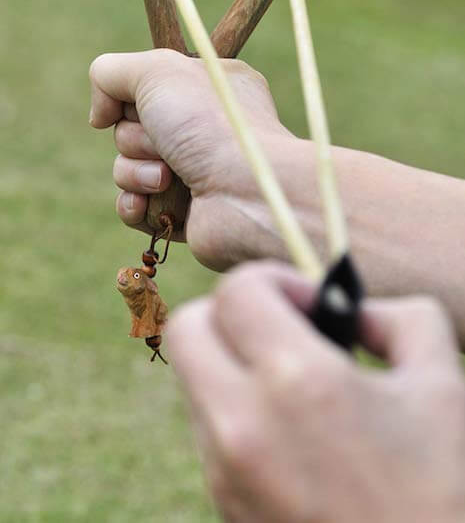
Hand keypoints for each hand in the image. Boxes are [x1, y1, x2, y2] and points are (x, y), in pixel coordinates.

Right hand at [89, 49, 300, 268]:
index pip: (146, 85)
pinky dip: (134, 205)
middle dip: (135, 138)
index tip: (147, 100)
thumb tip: (99, 117)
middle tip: (165, 143)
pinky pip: (134, 206)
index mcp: (205, 86)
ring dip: (135, 172)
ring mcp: (192, 172)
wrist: (245, 192)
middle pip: (129, 128)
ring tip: (167, 177)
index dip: (135, 95)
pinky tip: (147, 203)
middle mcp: (200, 128)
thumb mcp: (158, 71)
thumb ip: (111, 73)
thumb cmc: (209, 124)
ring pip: (126, 168)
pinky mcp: (182, 212)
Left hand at [167, 261, 464, 522]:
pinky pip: (207, 430)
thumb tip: (355, 312)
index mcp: (297, 381)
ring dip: (231, 361)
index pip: (236, 290)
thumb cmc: (440, 490)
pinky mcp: (222, 505)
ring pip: (193, 379)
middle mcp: (242, 425)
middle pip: (187, 328)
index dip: (274, 278)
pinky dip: (234, 409)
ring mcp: (224, 472)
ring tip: (290, 382)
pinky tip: (287, 429)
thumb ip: (399, 317)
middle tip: (281, 326)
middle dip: (230, 311)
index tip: (311, 303)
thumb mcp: (441, 382)